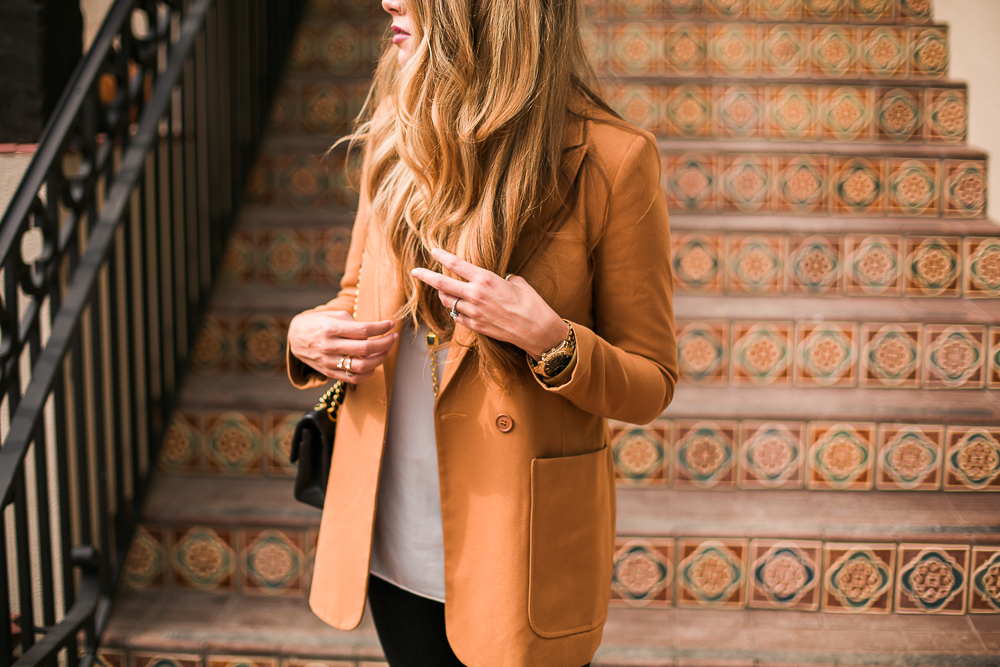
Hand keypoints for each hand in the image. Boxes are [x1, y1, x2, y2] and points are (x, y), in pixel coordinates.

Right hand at [287, 310, 396, 383]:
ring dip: (380, 359)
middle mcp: (329, 346)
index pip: (363, 330)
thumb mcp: (333, 316)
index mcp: (331, 328)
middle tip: (393, 338)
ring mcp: (329, 362)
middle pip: (366, 349)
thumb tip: (375, 331)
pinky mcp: (329, 373)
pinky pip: (353, 378)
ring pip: (362, 366)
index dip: (381, 328)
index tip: (391, 325)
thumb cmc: (318, 323)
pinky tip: (374, 364)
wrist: (294, 338)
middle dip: (385, 343)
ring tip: (386, 350)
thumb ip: (353, 323)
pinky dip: (368, 373)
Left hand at [411, 248, 567, 359]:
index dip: (442, 256)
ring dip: (442, 294)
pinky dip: (455, 309)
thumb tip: (491, 280)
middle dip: (425, 276)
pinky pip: (457, 316)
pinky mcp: (475, 326)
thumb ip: (497, 279)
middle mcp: (475, 295)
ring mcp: (473, 312)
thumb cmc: (530, 303)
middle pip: (442, 284)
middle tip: (414, 272)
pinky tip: (457, 306)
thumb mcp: (515, 281)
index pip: (456, 264)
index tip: (433, 250)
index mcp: (485, 279)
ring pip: (447, 301)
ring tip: (441, 290)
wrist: (536, 329)